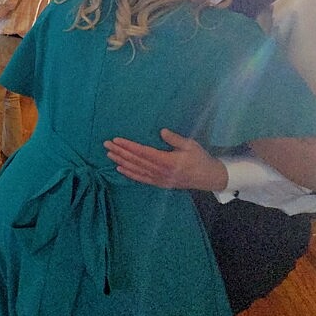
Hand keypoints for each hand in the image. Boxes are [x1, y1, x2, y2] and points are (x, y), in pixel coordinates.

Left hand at [103, 128, 228, 190]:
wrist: (209, 178)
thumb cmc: (200, 159)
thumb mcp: (190, 145)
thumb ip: (175, 139)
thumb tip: (162, 131)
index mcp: (167, 161)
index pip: (142, 152)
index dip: (128, 146)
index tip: (116, 140)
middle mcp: (160, 172)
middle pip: (136, 161)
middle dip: (120, 152)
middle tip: (106, 145)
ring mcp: (159, 179)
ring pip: (136, 170)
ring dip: (121, 162)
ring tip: (109, 155)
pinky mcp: (160, 183)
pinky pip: (141, 179)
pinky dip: (129, 174)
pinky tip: (120, 169)